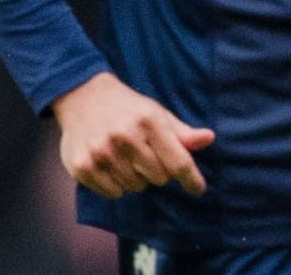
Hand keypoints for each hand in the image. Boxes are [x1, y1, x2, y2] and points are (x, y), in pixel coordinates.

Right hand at [50, 72, 214, 198]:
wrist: (83, 97)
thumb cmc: (129, 109)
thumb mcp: (158, 114)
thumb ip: (182, 133)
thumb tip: (209, 139)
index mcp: (149, 122)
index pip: (178, 162)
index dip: (191, 179)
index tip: (198, 189)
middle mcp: (124, 137)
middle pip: (159, 178)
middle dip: (159, 171)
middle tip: (147, 156)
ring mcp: (101, 152)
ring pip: (136, 187)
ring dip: (137, 179)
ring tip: (127, 158)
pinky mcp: (82, 167)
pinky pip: (112, 193)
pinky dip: (117, 186)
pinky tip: (112, 166)